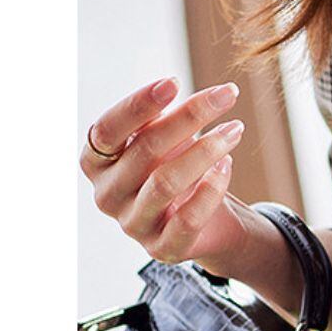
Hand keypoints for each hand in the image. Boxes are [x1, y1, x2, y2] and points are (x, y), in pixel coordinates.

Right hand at [81, 75, 251, 272]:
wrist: (208, 223)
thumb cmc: (177, 169)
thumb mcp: (164, 140)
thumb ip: (158, 120)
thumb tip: (167, 89)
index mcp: (96, 162)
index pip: (107, 129)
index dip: (138, 104)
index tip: (173, 82)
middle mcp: (106, 195)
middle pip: (146, 149)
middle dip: (190, 116)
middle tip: (227, 94)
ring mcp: (132, 224)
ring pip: (166, 182)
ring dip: (207, 149)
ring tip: (235, 129)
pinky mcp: (162, 248)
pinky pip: (188, 218)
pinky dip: (212, 187)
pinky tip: (229, 163)